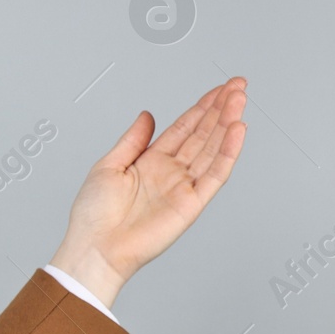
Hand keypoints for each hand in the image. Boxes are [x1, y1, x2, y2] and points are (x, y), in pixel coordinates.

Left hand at [49, 76, 247, 307]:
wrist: (95, 247)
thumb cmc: (94, 215)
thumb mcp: (107, 166)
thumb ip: (132, 140)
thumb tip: (146, 116)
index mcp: (149, 162)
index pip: (183, 128)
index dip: (201, 108)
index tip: (219, 89)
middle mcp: (169, 172)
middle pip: (202, 134)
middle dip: (221, 109)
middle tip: (238, 86)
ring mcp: (183, 186)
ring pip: (213, 149)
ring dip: (228, 124)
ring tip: (240, 100)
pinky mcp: (192, 203)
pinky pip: (215, 174)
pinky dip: (228, 153)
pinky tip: (237, 131)